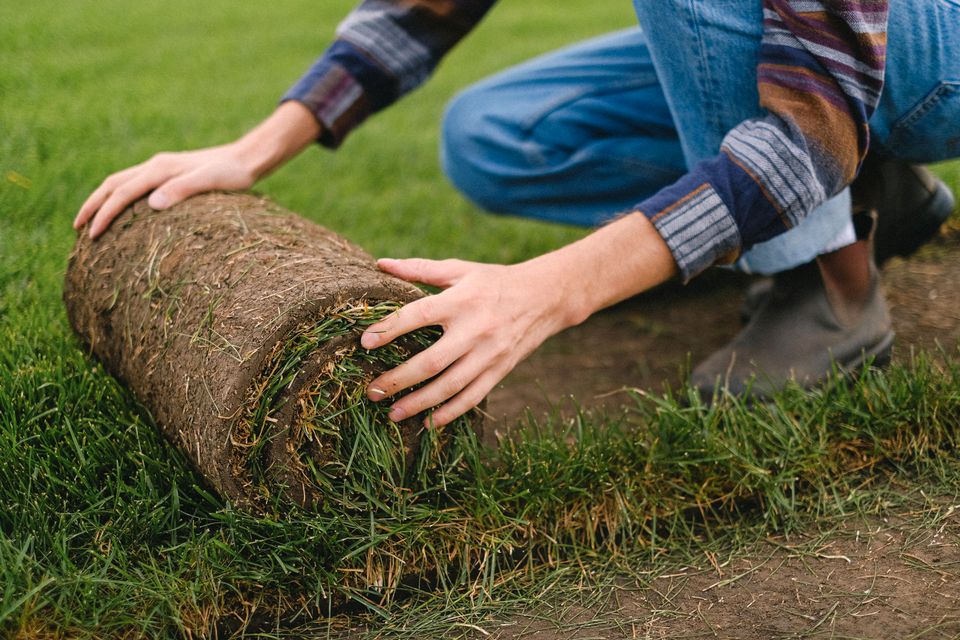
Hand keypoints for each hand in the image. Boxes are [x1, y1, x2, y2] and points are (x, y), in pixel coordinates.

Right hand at [74, 144, 257, 237]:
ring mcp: (162, 168)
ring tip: (91, 221)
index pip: (122, 192)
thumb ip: (183, 190)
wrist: (248, 158)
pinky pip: (136, 185)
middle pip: (112, 184)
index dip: (104, 213)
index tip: (92, 235)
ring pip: (121, 182)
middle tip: (78, 229)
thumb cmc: (233, 173)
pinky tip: (123, 212)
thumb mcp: (210, 182)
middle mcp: (156, 165)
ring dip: (103, 200)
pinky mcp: (170, 173)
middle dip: (93, 205)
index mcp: (161, 169)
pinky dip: (121, 197)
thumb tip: (153, 203)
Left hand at [361, 257, 579, 426]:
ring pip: (450, 386)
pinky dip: (450, 413)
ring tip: (393, 413)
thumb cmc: (494, 281)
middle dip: (398, 379)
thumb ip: (419, 269)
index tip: (364, 343)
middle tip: (372, 391)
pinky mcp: (500, 370)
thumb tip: (381, 264)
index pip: (418, 315)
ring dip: (419, 403)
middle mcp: (474, 329)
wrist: (545, 297)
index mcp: (460, 300)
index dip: (390, 329)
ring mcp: (489, 354)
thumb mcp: (459, 270)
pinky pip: (472, 397)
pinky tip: (428, 423)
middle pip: (430, 361)